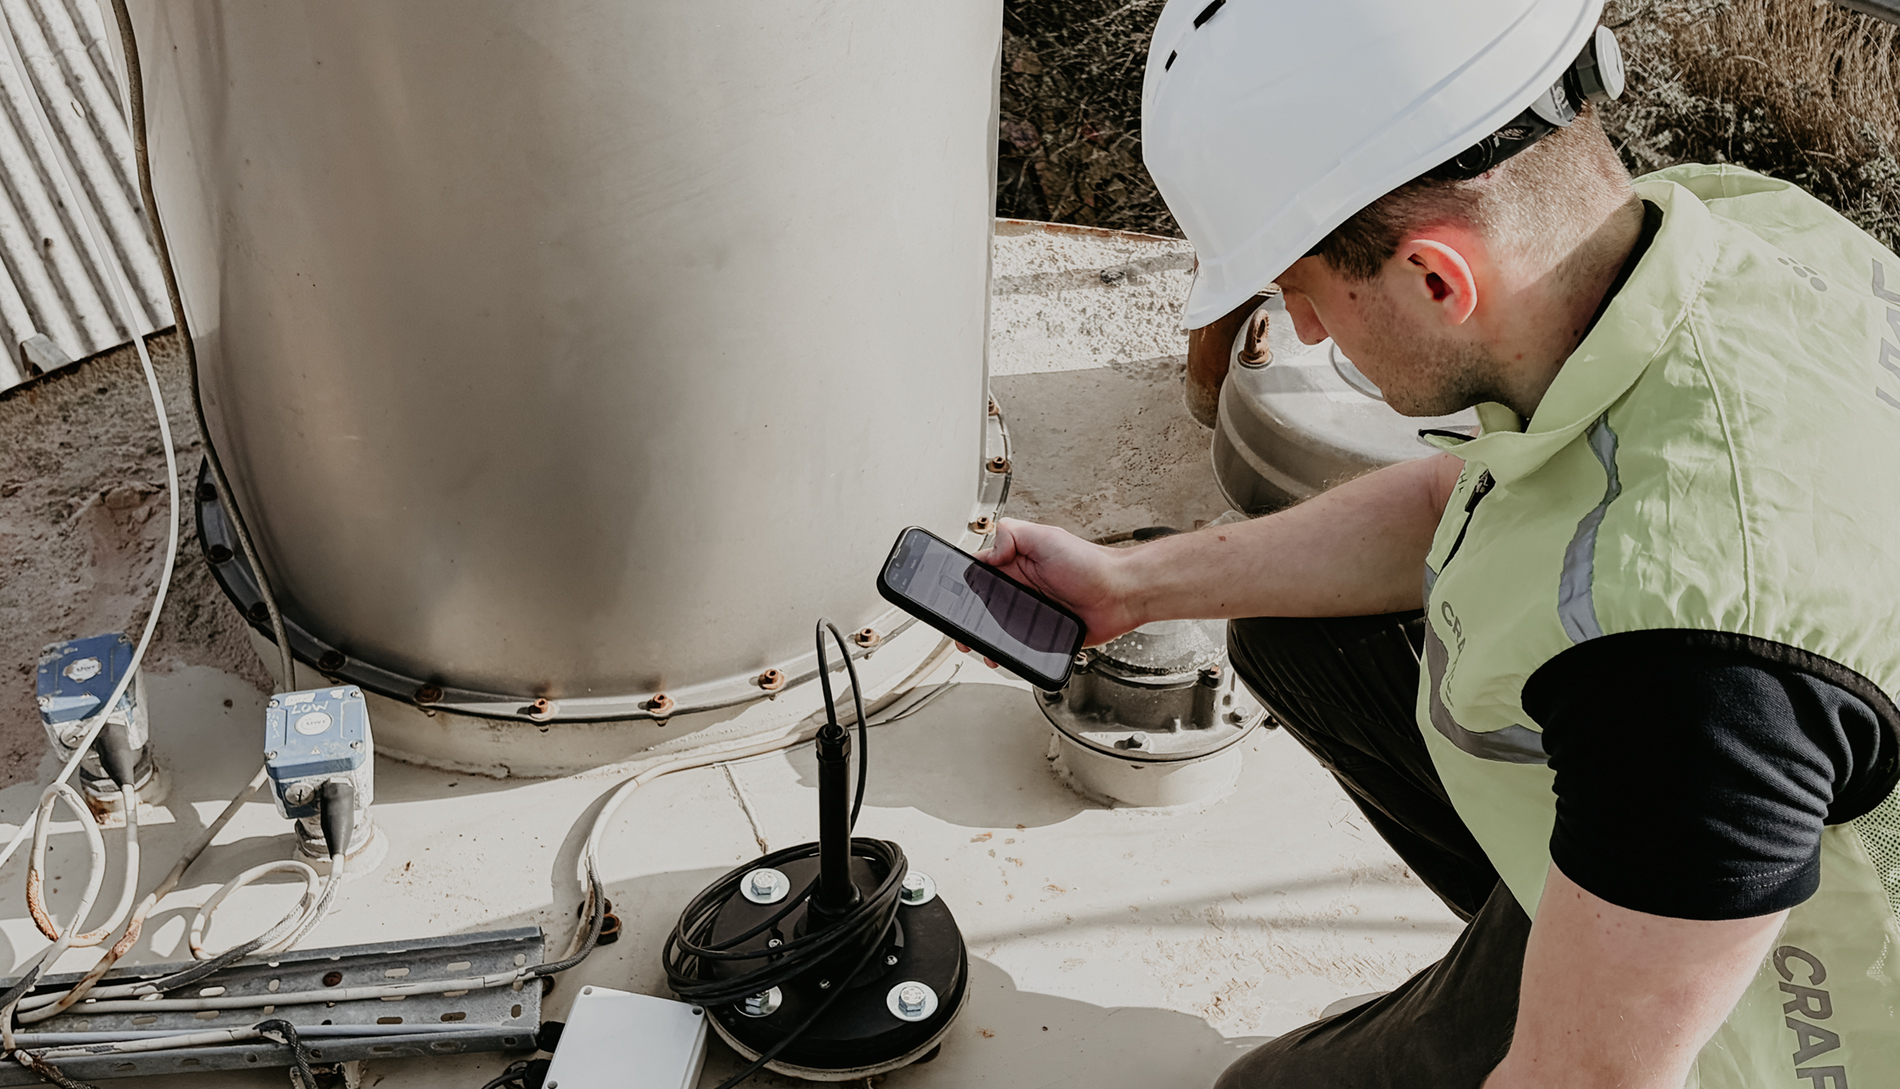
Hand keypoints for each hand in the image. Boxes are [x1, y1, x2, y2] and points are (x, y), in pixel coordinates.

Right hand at [954, 519, 1140, 659]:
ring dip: (985, 640)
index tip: (950, 596)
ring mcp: (1032, 613)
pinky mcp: (1044, 634)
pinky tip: (1002, 655)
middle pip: (983, 605)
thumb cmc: (1092, 564)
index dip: (964, 584)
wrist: (1122, 594)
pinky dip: (1008, 653)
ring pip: (998, 630)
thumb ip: (1012, 535)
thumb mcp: (1047, 537)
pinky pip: (1020, 646)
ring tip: (977, 647)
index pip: (981, 573)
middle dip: (968, 619)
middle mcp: (1022, 588)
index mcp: (1017, 564)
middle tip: (960, 630)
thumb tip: (988, 550)